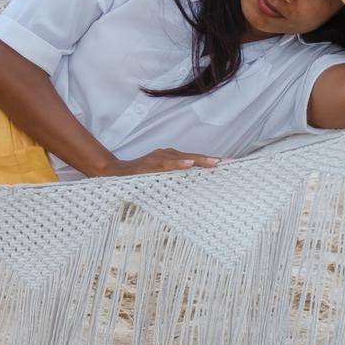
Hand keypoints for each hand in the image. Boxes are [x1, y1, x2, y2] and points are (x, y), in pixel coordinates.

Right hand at [101, 147, 221, 175]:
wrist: (114, 175)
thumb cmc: (140, 178)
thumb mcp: (161, 180)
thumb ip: (175, 181)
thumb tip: (195, 190)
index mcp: (170, 158)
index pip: (194, 159)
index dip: (210, 160)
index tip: (230, 163)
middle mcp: (165, 154)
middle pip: (192, 156)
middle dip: (210, 159)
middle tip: (228, 162)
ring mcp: (157, 158)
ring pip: (182, 158)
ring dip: (199, 160)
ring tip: (214, 163)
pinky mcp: (149, 164)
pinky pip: (165, 164)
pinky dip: (177, 164)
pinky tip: (188, 165)